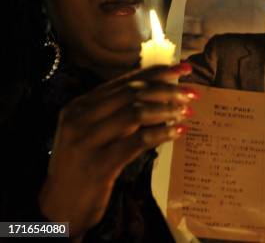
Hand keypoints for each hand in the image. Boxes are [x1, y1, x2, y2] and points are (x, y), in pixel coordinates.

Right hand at [38, 63, 195, 237]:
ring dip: (167, 111)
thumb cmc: (84, 166)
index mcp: (79, 106)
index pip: (124, 81)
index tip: (183, 68)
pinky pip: (138, 141)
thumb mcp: (93, 133)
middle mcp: (79, 118)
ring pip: (136, 113)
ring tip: (187, 113)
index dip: (157, 72)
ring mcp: (86, 141)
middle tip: (192, 93)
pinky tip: (178, 132)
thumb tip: (160, 92)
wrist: (59, 207)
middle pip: (132, 93)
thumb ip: (117, 112)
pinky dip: (162, 133)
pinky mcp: (98, 164)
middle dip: (168, 90)